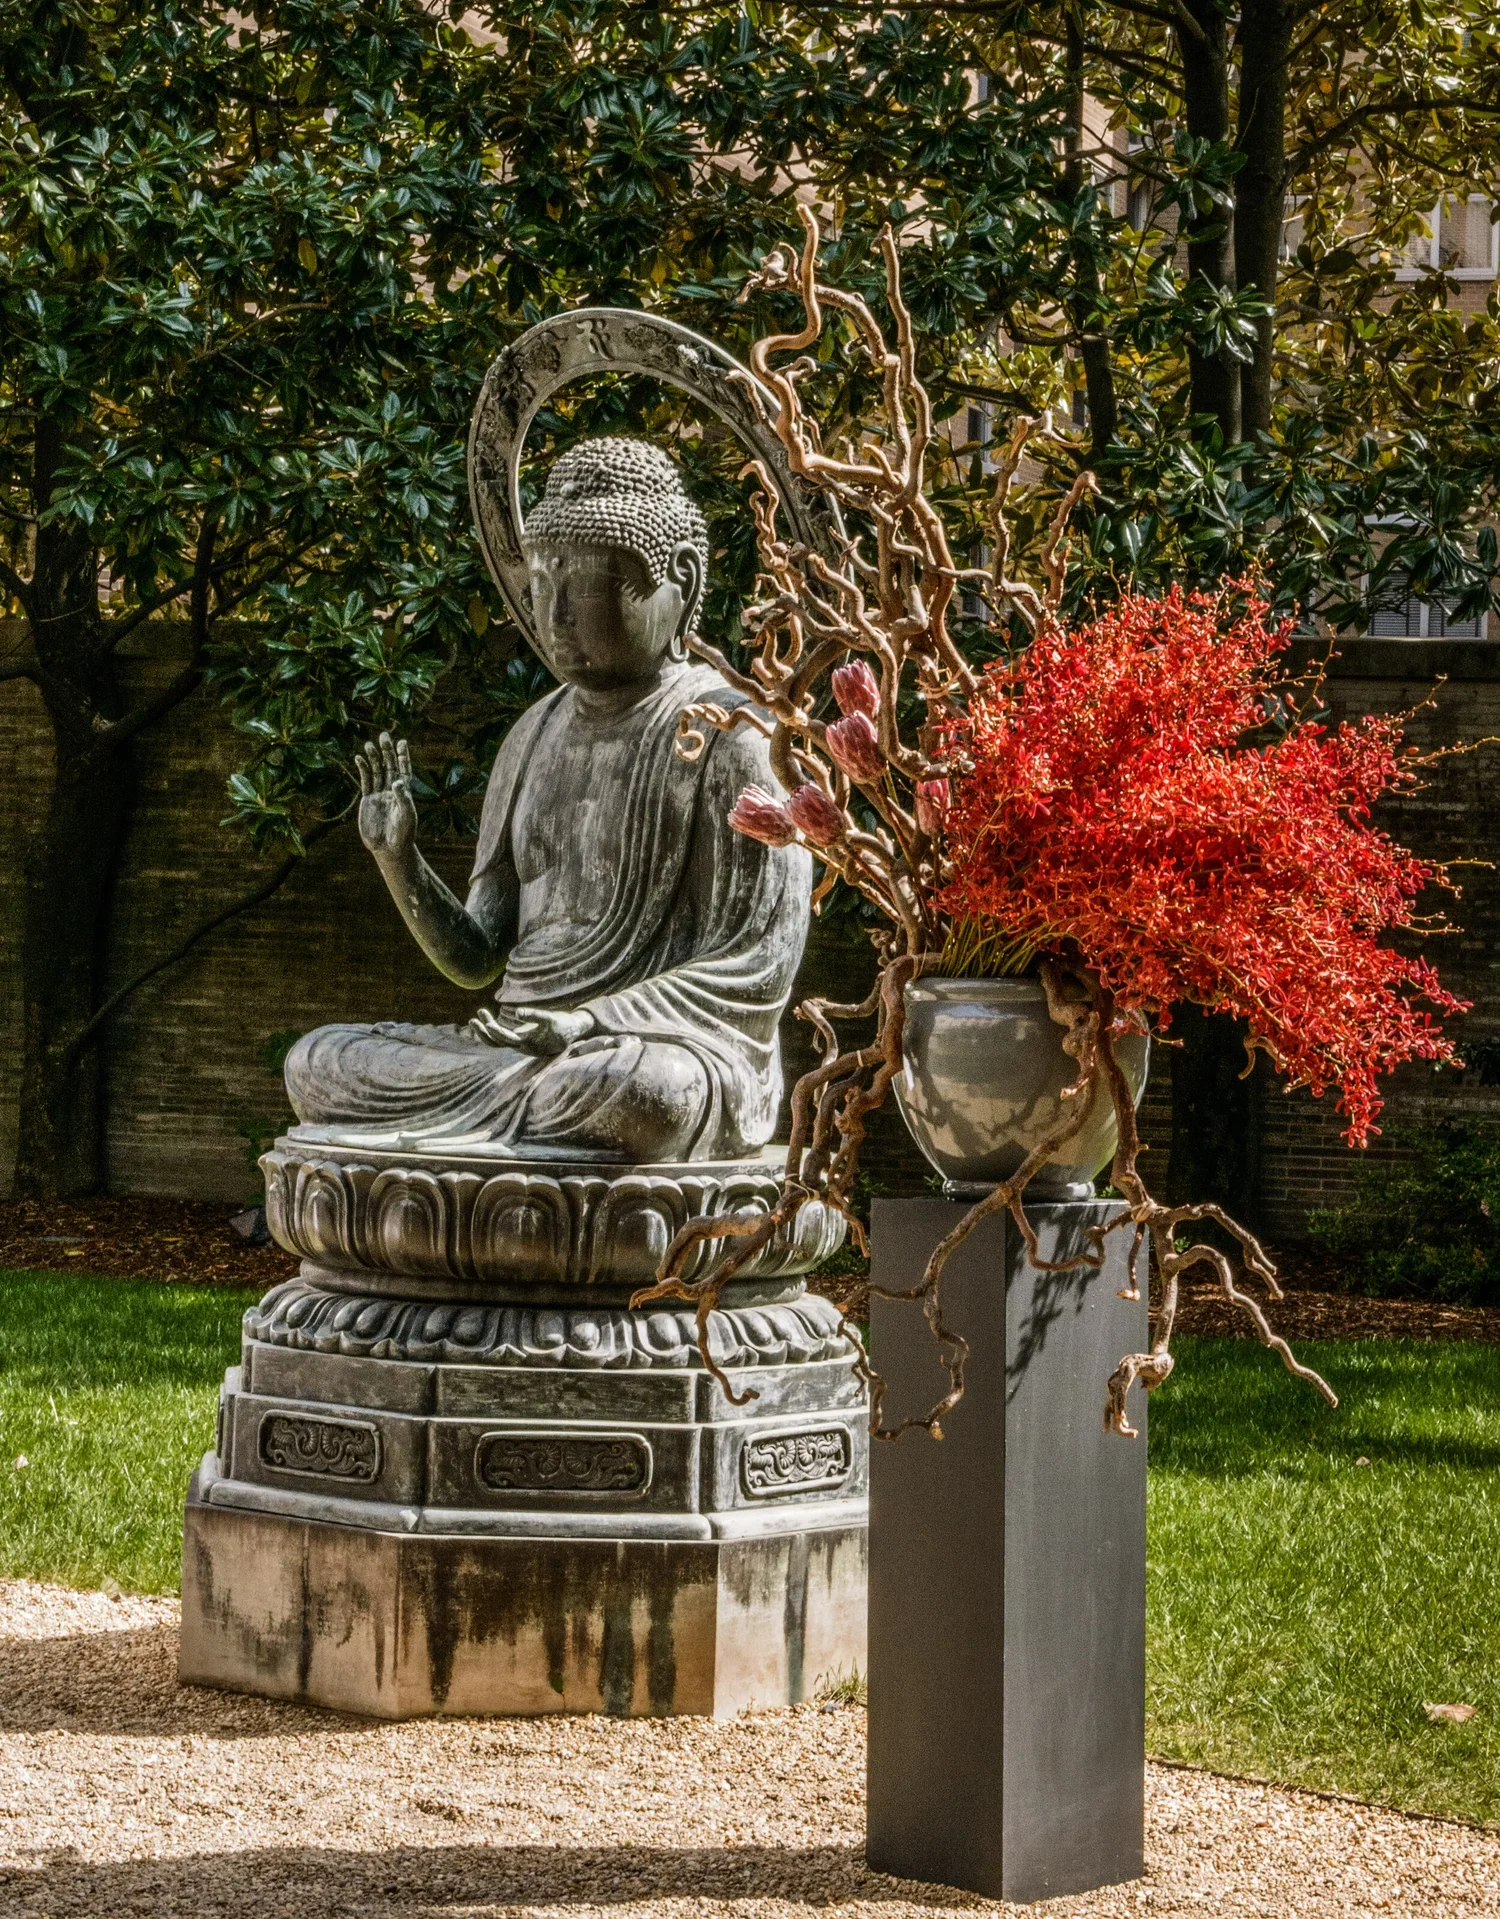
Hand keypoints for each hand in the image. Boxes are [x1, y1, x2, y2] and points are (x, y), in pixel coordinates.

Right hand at [356, 733, 417, 860]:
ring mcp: (379, 794)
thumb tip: (398, 781)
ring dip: (374, 758)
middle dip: (387, 751)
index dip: (403, 756)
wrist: (389, 848)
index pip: (404, 770)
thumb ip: (403, 798)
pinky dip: (363, 770)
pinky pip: (365, 781)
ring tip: (369, 744)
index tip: (402, 742)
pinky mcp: (368, 800)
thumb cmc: (403, 833)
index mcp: (405, 792)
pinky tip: (359, 759)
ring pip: (376, 772)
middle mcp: (392, 790)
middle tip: (384, 735)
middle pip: (389, 766)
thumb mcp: (406, 815)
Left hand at [468, 1004, 596, 1055]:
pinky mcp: (521, 1039)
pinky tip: (486, 1018)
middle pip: (497, 1043)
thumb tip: (516, 1012)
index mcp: (528, 1044)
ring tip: (476, 1016)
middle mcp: (521, 1047)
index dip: (494, 1032)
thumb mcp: (550, 1018)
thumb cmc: (563, 1025)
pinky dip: (493, 1029)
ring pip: (498, 1041)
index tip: (485, 1022)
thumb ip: (534, 1015)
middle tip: (473, 1019)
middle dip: (484, 1032)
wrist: (573, 1031)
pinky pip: (502, 1037)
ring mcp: (520, 1044)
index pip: (506, 1040)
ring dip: (486, 1030)